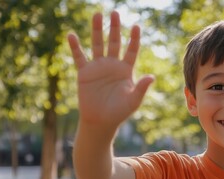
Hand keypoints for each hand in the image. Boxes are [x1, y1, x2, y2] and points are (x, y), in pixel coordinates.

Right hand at [67, 11, 153, 128]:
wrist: (101, 121)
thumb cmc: (120, 112)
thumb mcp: (133, 100)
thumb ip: (141, 88)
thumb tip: (151, 77)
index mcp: (126, 70)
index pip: (131, 50)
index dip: (134, 39)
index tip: (136, 26)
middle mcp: (112, 65)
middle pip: (114, 42)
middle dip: (115, 28)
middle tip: (115, 12)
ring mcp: (98, 67)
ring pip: (97, 44)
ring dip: (97, 30)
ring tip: (97, 14)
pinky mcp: (84, 73)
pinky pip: (79, 57)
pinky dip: (75, 47)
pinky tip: (72, 35)